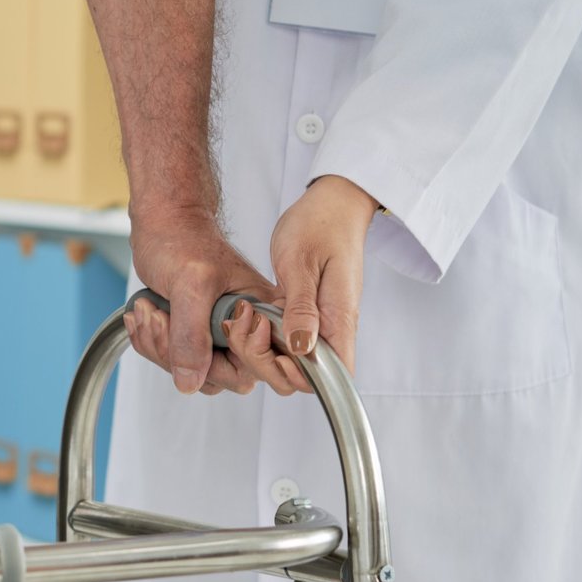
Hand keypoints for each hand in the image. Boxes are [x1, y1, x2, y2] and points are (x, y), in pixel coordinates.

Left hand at [125, 209, 279, 394]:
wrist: (162, 224)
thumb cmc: (183, 240)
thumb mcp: (189, 286)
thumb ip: (191, 335)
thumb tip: (191, 381)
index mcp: (261, 312)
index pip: (257, 366)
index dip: (224, 360)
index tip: (196, 330)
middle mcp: (245, 328)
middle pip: (220, 376)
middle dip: (178, 351)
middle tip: (161, 316)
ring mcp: (220, 335)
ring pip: (192, 372)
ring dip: (160, 345)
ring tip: (150, 309)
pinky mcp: (196, 335)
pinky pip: (174, 360)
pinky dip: (152, 341)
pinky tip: (146, 312)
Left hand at [257, 176, 378, 383]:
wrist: (332, 204)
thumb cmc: (320, 225)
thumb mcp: (301, 263)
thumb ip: (301, 308)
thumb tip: (303, 349)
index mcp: (338, 318)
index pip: (331, 376)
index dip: (297, 377)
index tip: (269, 354)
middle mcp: (331, 327)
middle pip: (301, 375)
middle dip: (266, 363)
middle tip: (246, 329)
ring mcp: (318, 322)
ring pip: (288, 360)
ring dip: (259, 349)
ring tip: (242, 320)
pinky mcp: (304, 314)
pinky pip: (283, 341)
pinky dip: (261, 335)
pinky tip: (246, 317)